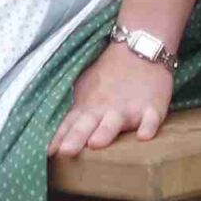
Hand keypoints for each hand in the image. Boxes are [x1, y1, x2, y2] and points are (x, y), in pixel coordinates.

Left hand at [52, 44, 174, 156]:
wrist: (139, 47)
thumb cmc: (109, 73)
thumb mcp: (86, 89)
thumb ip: (76, 111)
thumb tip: (58, 135)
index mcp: (88, 106)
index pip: (70, 124)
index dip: (58, 137)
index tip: (48, 152)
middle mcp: (105, 109)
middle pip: (88, 124)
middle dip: (76, 137)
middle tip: (66, 151)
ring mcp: (129, 108)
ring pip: (115, 122)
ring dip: (105, 132)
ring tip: (96, 143)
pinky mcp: (152, 107)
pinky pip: (151, 119)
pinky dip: (148, 126)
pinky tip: (144, 136)